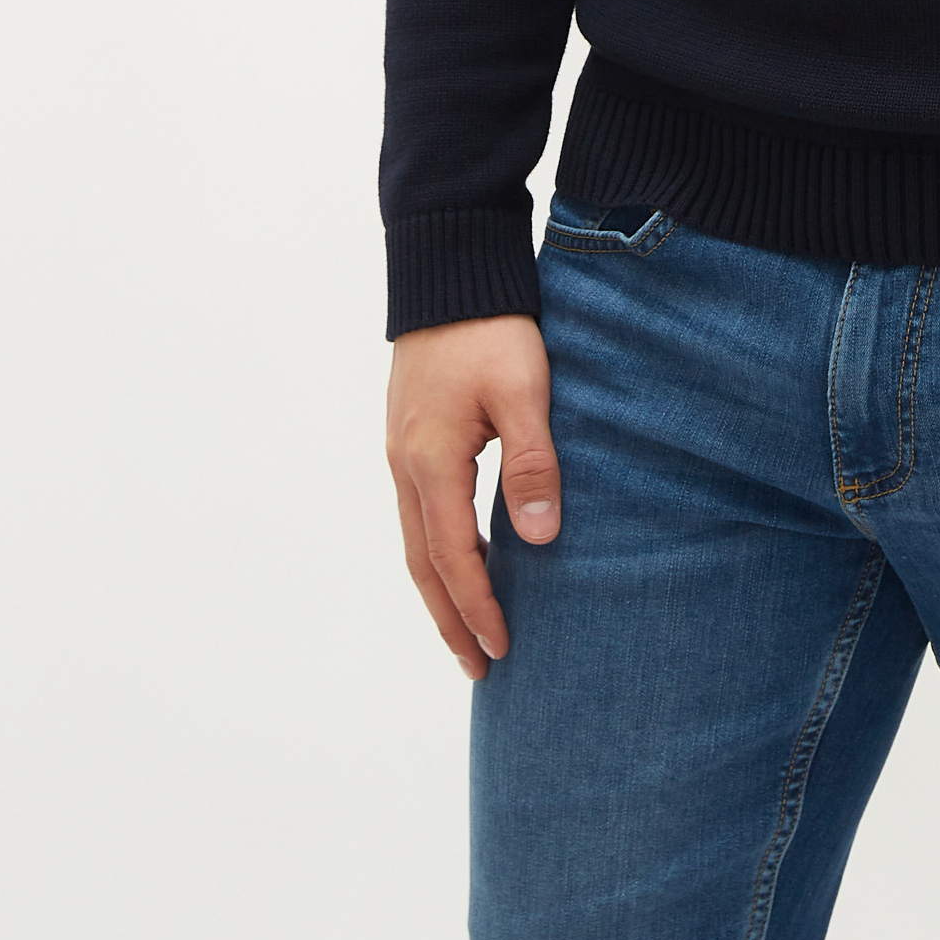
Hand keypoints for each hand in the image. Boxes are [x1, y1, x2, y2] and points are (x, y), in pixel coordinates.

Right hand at [386, 313, 560, 679]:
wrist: (447, 270)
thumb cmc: (491, 327)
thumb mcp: (525, 391)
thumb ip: (532, 465)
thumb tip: (538, 541)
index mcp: (432, 461)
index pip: (454, 558)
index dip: (478, 608)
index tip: (501, 650)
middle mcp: (406, 464)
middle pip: (423, 562)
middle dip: (450, 618)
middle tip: (477, 669)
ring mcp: (401, 449)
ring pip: (416, 539)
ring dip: (440, 588)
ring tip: (467, 629)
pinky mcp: (408, 434)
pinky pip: (419, 511)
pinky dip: (437, 549)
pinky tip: (462, 556)